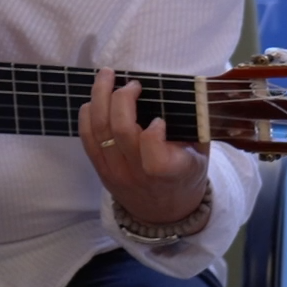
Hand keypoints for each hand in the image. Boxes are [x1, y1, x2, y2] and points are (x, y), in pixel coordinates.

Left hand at [83, 68, 212, 231]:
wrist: (165, 211)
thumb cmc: (186, 175)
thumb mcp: (200, 156)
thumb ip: (194, 129)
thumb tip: (187, 93)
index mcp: (171, 173)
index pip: (154, 156)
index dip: (154, 134)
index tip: (160, 119)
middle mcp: (139, 175)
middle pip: (120, 131)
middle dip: (121, 98)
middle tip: (131, 83)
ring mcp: (115, 172)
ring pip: (99, 130)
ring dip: (99, 97)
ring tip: (106, 76)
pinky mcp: (99, 169)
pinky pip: (86, 138)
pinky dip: (87, 115)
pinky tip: (93, 99)